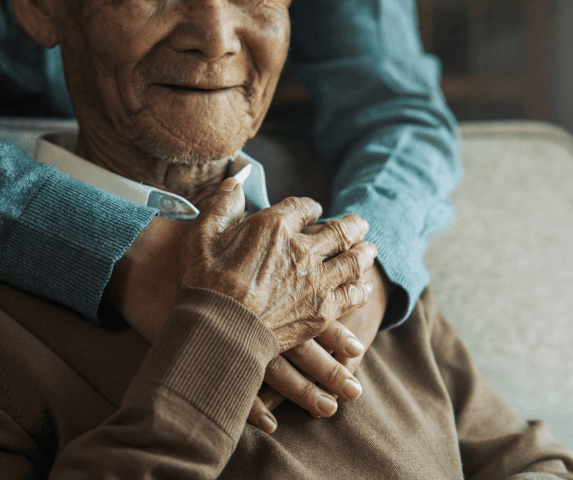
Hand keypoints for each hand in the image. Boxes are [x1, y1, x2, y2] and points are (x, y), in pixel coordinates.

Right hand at [109, 179, 377, 432]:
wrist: (216, 332)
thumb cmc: (203, 283)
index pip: (305, 206)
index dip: (311, 207)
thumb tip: (234, 180)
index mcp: (275, 226)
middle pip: (342, 230)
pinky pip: (352, 294)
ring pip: (354, 260)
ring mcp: (316, 281)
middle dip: (354, 225)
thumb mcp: (202, 235)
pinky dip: (360, 288)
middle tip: (361, 224)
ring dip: (365, 253)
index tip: (313, 211)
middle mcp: (303, 250)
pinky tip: (362, 286)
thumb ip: (221, 204)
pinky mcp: (322, 311)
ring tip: (370, 250)